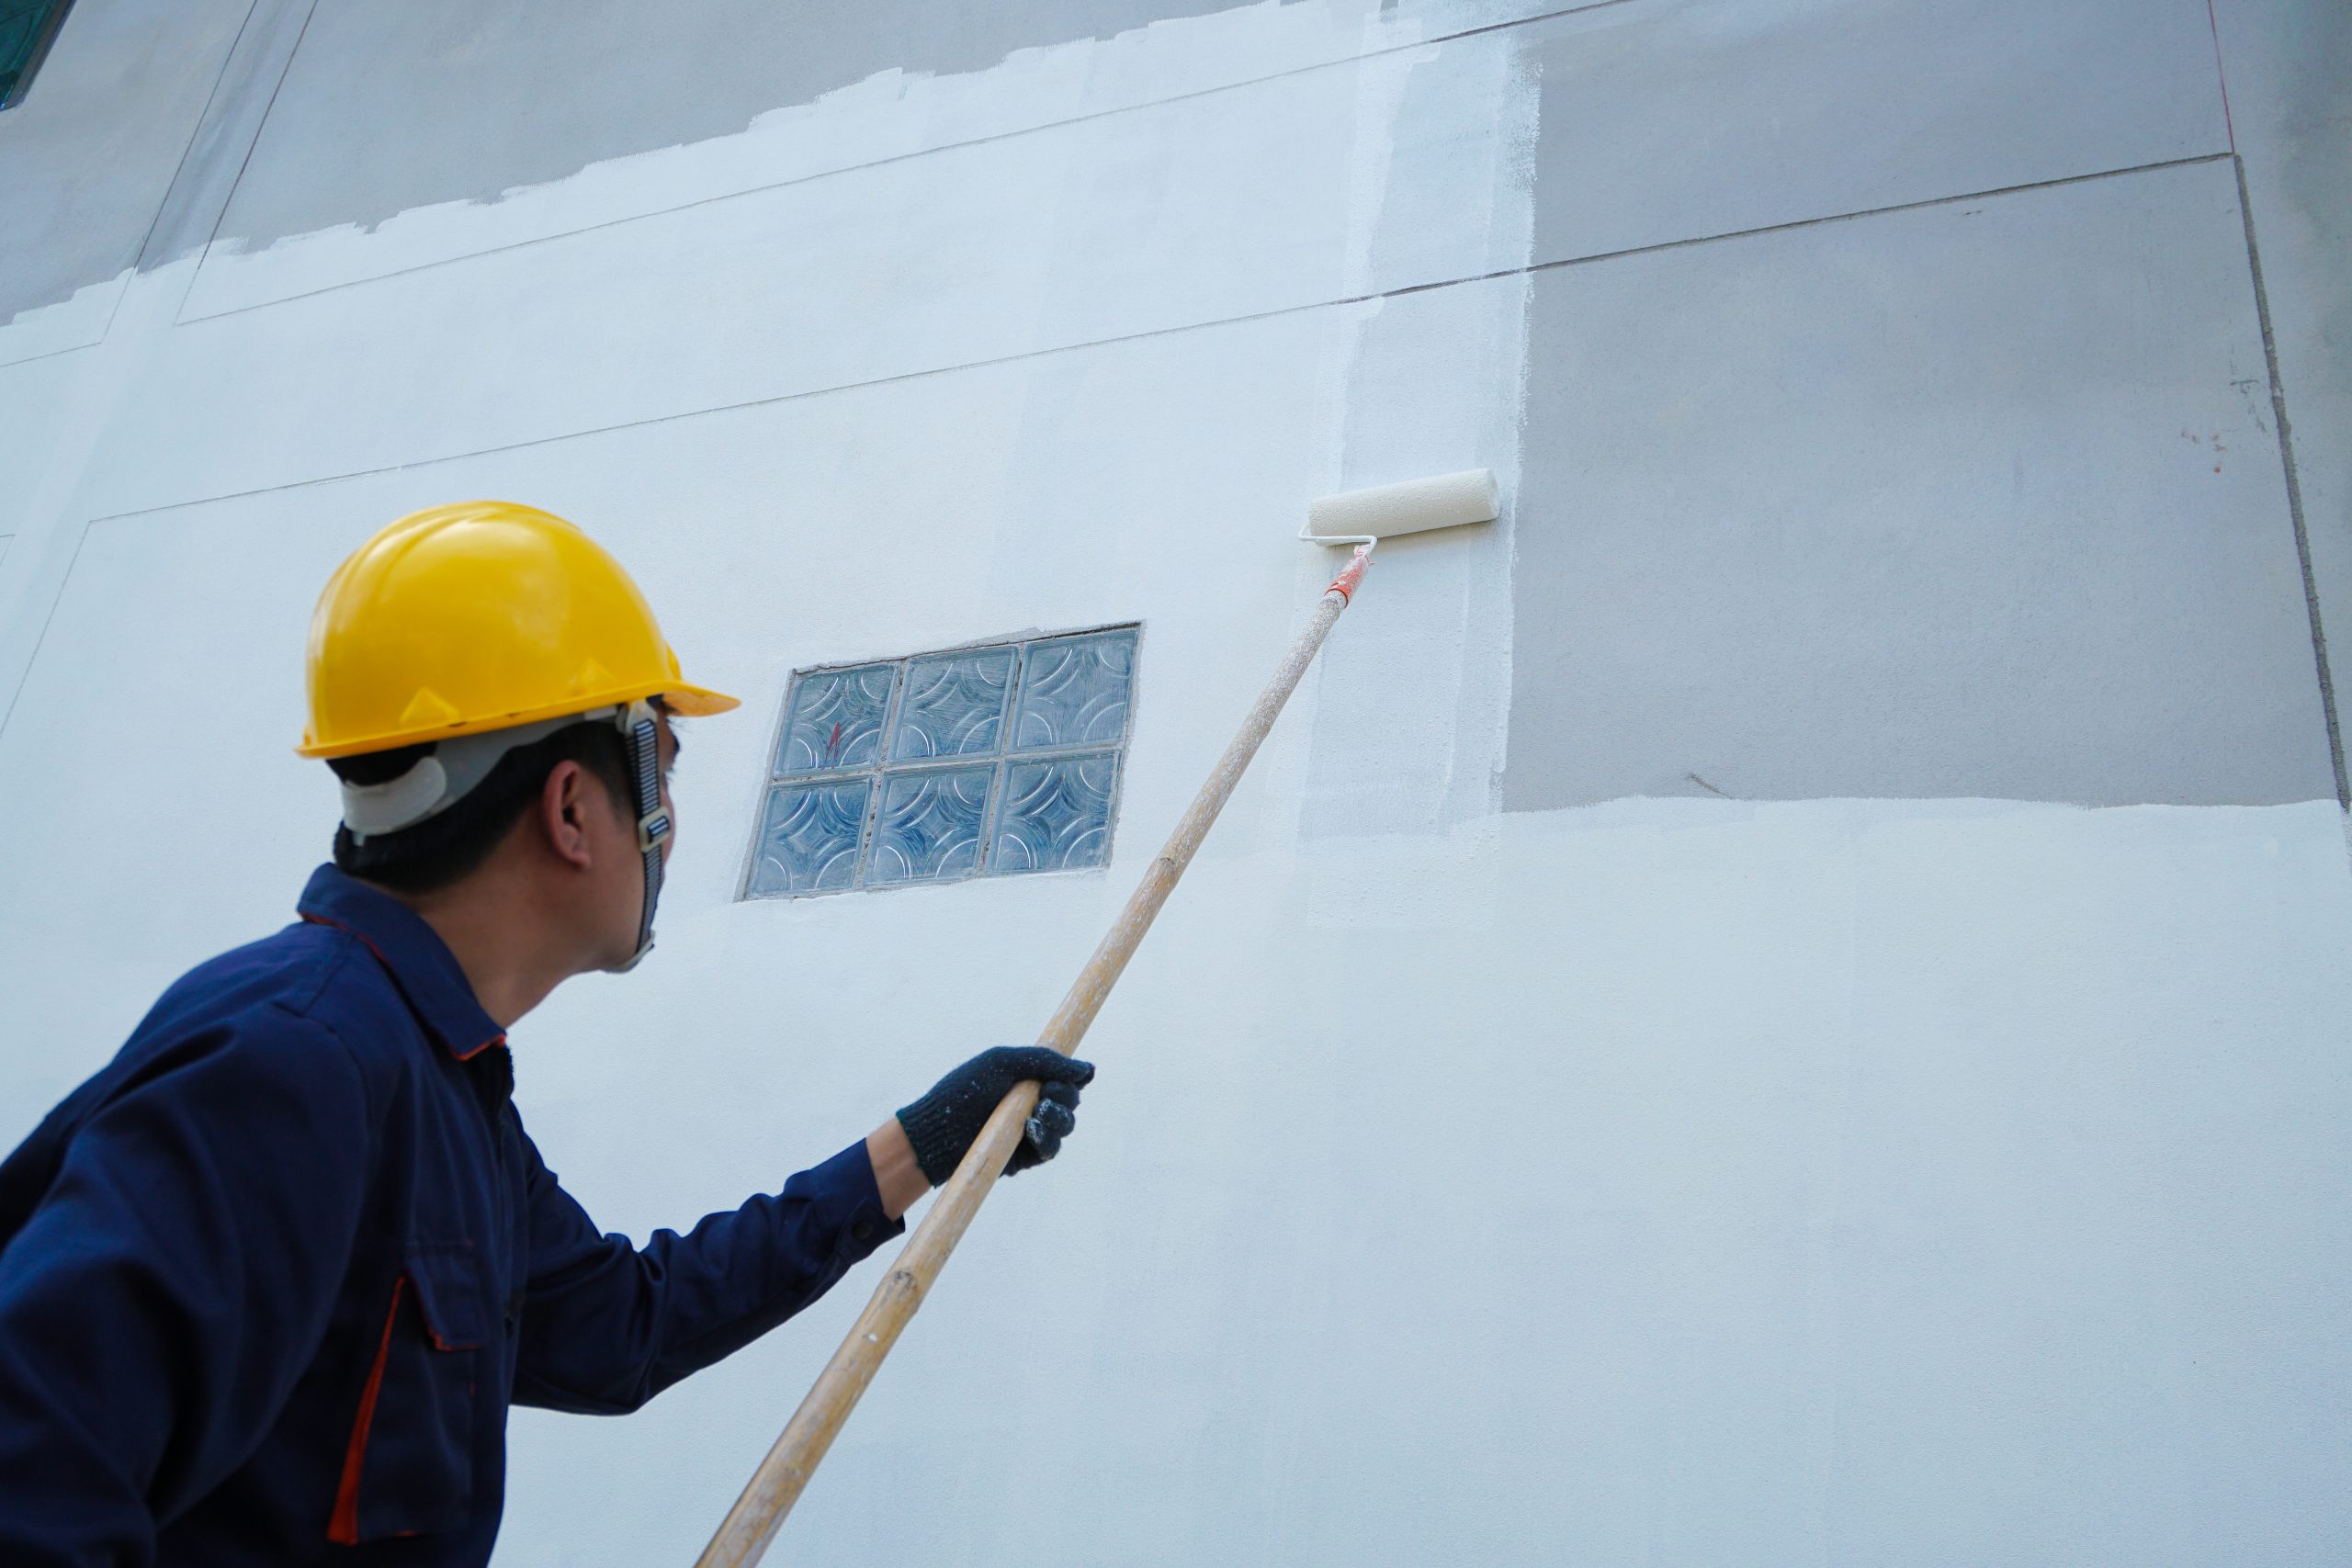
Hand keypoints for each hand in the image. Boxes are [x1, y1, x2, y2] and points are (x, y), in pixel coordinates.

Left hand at [894, 1046, 1094, 1186]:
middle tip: (1046, 1093)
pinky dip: (1048, 1138)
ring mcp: (1031, 1131)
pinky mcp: (1026, 1156)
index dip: (1073, 1075)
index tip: (1077, 1074)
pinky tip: (1031, 1130)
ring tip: (1037, 1112)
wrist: (937, 1131)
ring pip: (1066, 1124)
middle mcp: (1032, 1104)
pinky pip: (1052, 1148)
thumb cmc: (963, 1091)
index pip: (1065, 1076)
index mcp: (1027, 1079)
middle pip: (1071, 1099)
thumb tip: (1088, 1068)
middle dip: (1065, 1094)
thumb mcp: (1003, 1062)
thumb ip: (1044, 1060)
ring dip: (1059, 1116)